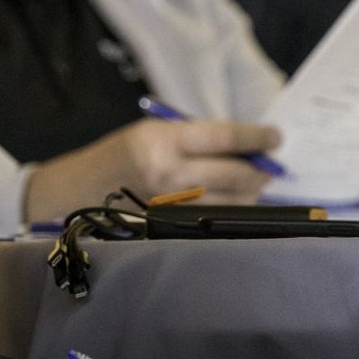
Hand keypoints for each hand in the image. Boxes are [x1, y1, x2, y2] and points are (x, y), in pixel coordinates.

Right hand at [27, 119, 281, 221]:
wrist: (80, 189)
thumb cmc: (122, 152)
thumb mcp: (154, 131)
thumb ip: (197, 137)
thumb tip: (245, 146)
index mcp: (165, 142)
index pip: (224, 138)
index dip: (257, 138)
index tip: (277, 137)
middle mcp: (170, 175)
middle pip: (235, 173)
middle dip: (261, 168)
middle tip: (272, 163)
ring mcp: (172, 206)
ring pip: (231, 201)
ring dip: (251, 191)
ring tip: (256, 180)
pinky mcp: (172, 227)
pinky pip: (215, 218)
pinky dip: (232, 208)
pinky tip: (236, 199)